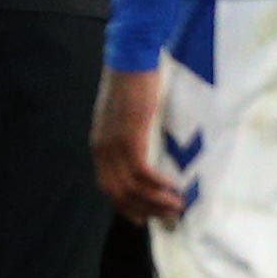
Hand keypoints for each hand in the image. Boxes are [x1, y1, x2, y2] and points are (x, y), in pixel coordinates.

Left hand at [91, 65, 182, 221]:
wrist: (130, 57)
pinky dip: (158, 184)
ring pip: (132, 187)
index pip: (108, 188)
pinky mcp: (130, 137)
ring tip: (176, 207)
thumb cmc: (131, 82)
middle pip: (119, 194)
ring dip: (156, 201)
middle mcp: (102, 150)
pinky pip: (142, 172)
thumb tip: (144, 152)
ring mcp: (115, 144)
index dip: (126, 208)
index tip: (144, 220)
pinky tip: (173, 187)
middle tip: (168, 218)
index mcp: (99, 146)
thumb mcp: (123, 115)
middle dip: (145, 210)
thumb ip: (127, 135)